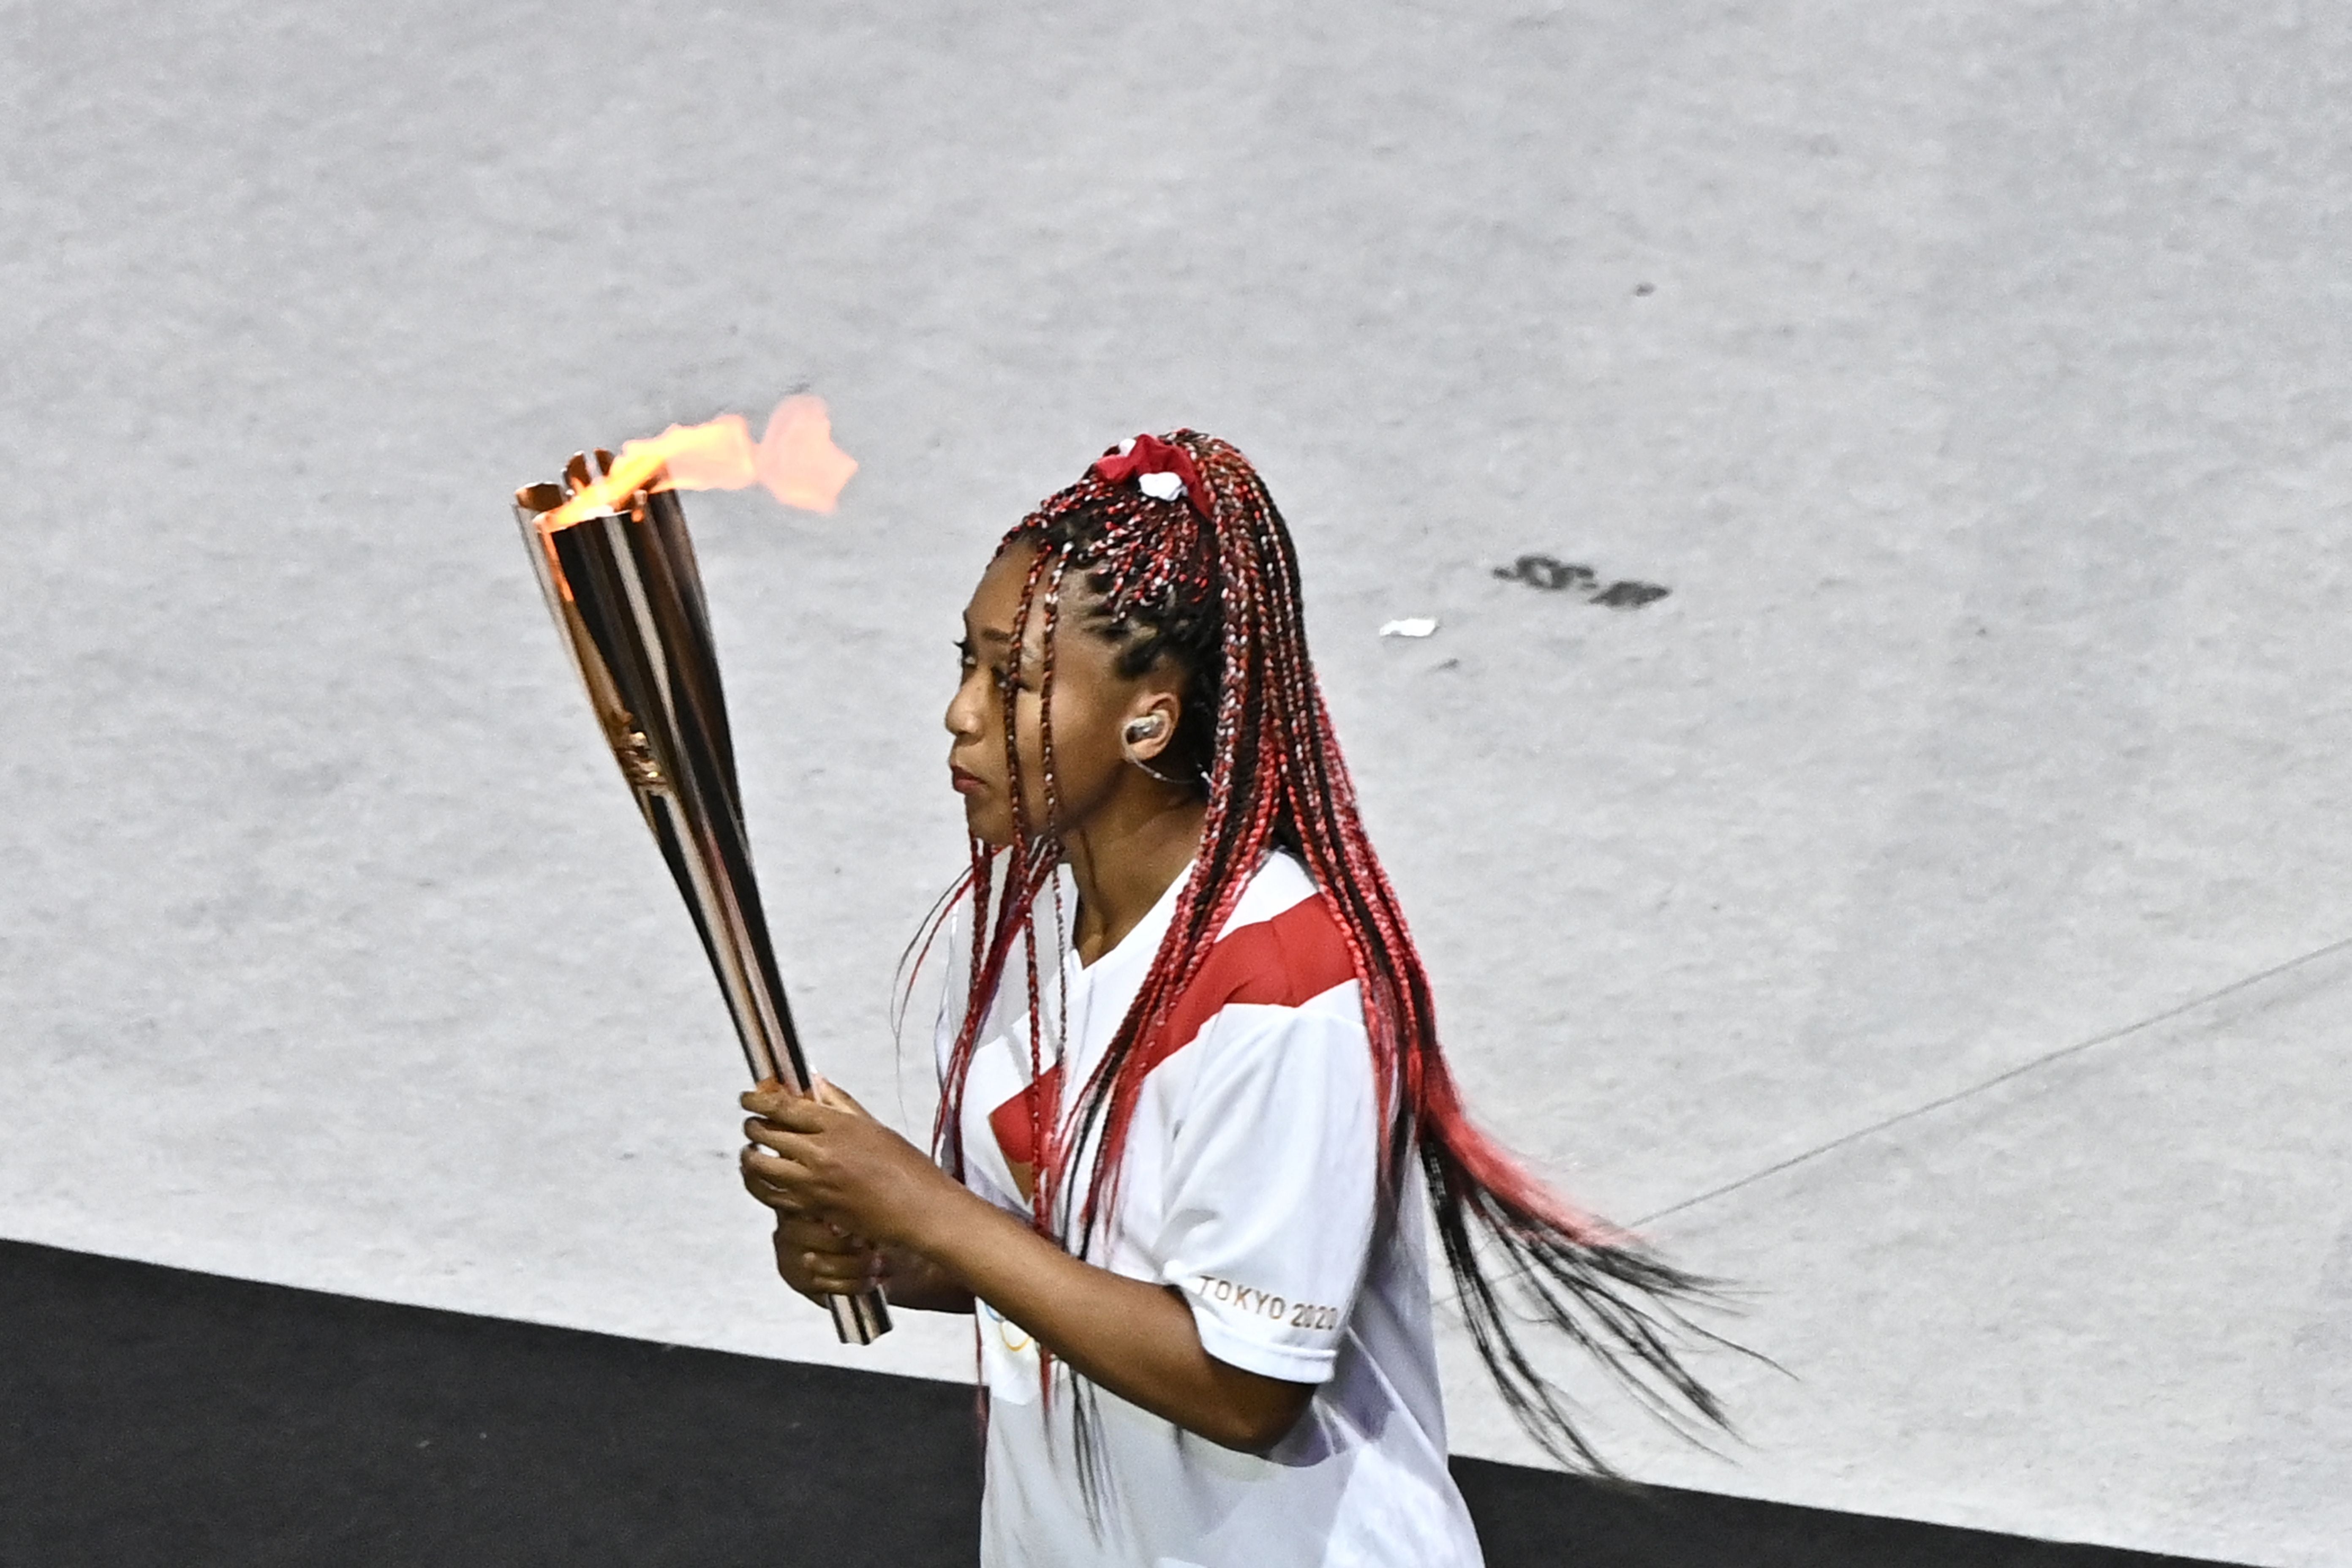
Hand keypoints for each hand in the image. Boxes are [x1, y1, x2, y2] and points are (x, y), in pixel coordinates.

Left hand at [739, 1077, 961, 1253]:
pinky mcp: (813, 1210)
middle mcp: (820, 1152)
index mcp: (838, 1126)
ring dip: (750, 1160)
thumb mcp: (874, 1127)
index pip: (784, 1106)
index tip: (746, 1098)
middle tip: (751, 1126)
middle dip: (752, 1128)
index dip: (757, 1100)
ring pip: (761, 1170)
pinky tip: (766, 1183)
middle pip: (766, 1135)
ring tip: (751, 1156)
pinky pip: (774, 1198)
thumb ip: (841, 1104)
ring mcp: (814, 1184)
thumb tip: (816, 1082)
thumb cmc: (906, 1167)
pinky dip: (763, 1188)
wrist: (919, 1210)